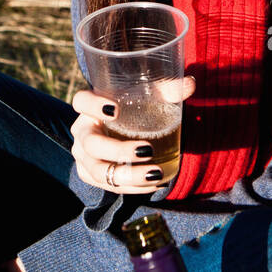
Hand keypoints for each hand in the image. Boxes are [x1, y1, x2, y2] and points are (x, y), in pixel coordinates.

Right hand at [70, 77, 195, 193]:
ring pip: (99, 171)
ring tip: (156, 173)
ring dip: (128, 175)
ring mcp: (84, 158)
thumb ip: (166, 89)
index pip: (81, 101)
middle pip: (91, 144)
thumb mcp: (146, 98)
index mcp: (89, 108)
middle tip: (147, 149)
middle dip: (119, 150)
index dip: (93, 105)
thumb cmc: (131, 110)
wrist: (117, 134)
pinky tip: (155, 183)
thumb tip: (190, 84)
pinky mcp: (92, 176)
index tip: (116, 109)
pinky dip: (134, 188)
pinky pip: (109, 186)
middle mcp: (82, 133)